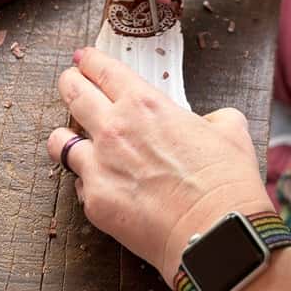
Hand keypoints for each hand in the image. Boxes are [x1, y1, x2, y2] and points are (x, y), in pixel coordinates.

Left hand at [47, 47, 273, 284]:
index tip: (84, 58)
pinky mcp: (95, 202)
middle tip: (70, 81)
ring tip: (68, 137)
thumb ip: (211, 117)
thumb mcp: (229, 129)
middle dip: (69, 82)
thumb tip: (206, 124)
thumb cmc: (225, 181)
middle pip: (74, 93)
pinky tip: (98, 183)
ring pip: (60, 140)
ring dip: (64, 135)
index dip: (90, 60)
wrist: (214, 233)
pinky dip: (86, 180)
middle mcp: (115, 128)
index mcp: (145, 104)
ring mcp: (99, 166)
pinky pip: (78, 184)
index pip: (104, 70)